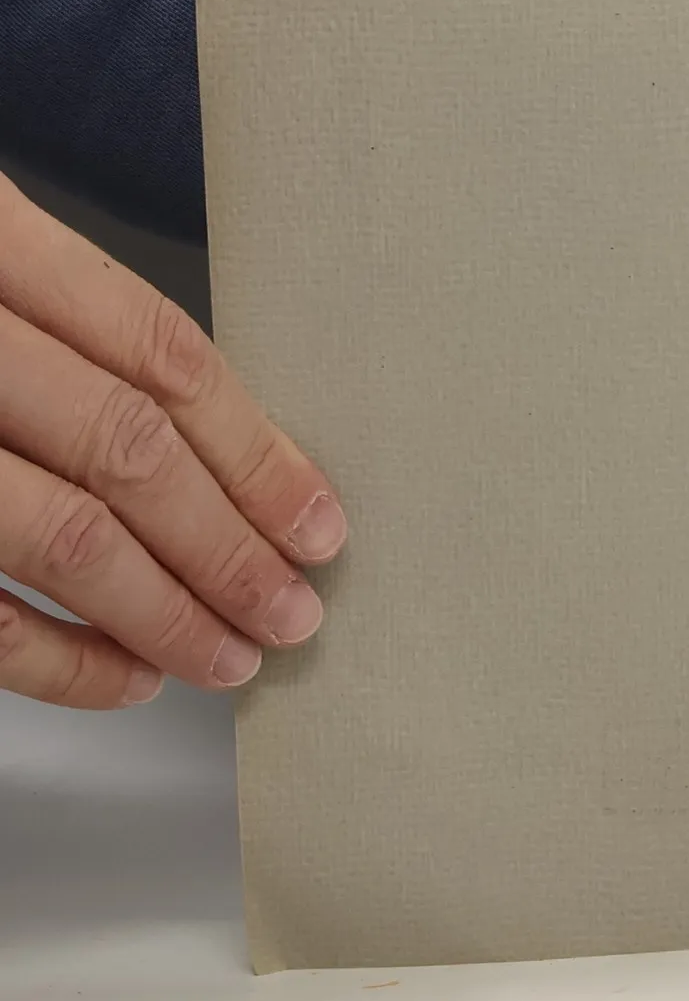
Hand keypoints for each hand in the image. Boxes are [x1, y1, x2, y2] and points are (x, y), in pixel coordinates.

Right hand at [0, 176, 345, 706]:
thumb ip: (58, 321)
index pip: (159, 353)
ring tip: (238, 654)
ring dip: (165, 609)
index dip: (255, 447)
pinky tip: (125, 679)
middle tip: (298, 611)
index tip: (320, 520)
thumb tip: (210, 442)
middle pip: (127, 450)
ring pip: (58, 534)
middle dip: (231, 543)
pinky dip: (56, 658)